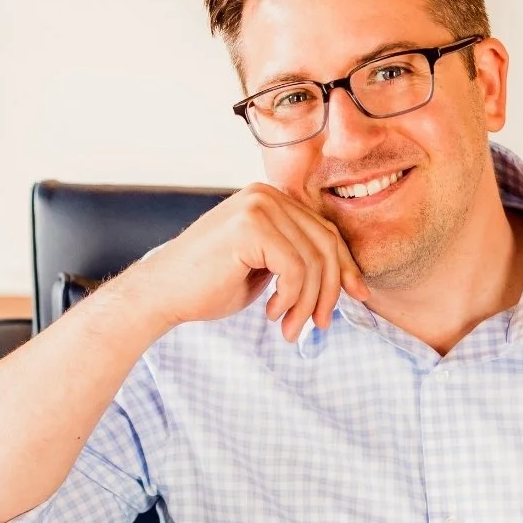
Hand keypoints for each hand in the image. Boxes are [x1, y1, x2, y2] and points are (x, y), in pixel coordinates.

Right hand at [141, 184, 368, 341]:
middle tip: (319, 325)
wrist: (164, 293)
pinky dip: (290, 299)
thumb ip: (299, 262)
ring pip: (313, 261)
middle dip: (329, 291)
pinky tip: (271, 313)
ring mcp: (258, 205)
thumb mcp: (266, 269)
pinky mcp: (250, 225)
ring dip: (306, 304)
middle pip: (325, 244)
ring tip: (288, 328)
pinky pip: (295, 269)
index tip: (358, 297)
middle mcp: (267, 195)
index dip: (345, 267)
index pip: (325, 232)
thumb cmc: (210, 285)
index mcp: (272, 199)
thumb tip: (346, 281)